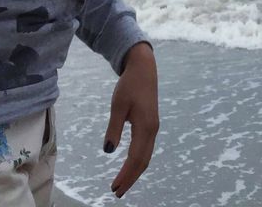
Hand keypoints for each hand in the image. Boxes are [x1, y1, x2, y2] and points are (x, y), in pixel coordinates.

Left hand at [105, 42, 158, 198]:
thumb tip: (108, 151)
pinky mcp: (150, 125)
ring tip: (122, 183)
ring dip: (135, 171)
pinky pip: (145, 148)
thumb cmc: (129, 85)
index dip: (126, 174)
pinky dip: (138, 161)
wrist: (144, 68)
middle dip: (131, 178)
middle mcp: (152, 130)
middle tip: (117, 192)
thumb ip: (114, 128)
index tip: (114, 187)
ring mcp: (153, 128)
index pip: (135, 158)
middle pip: (143, 161)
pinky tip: (129, 165)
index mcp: (146, 127)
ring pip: (146, 156)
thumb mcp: (118, 105)